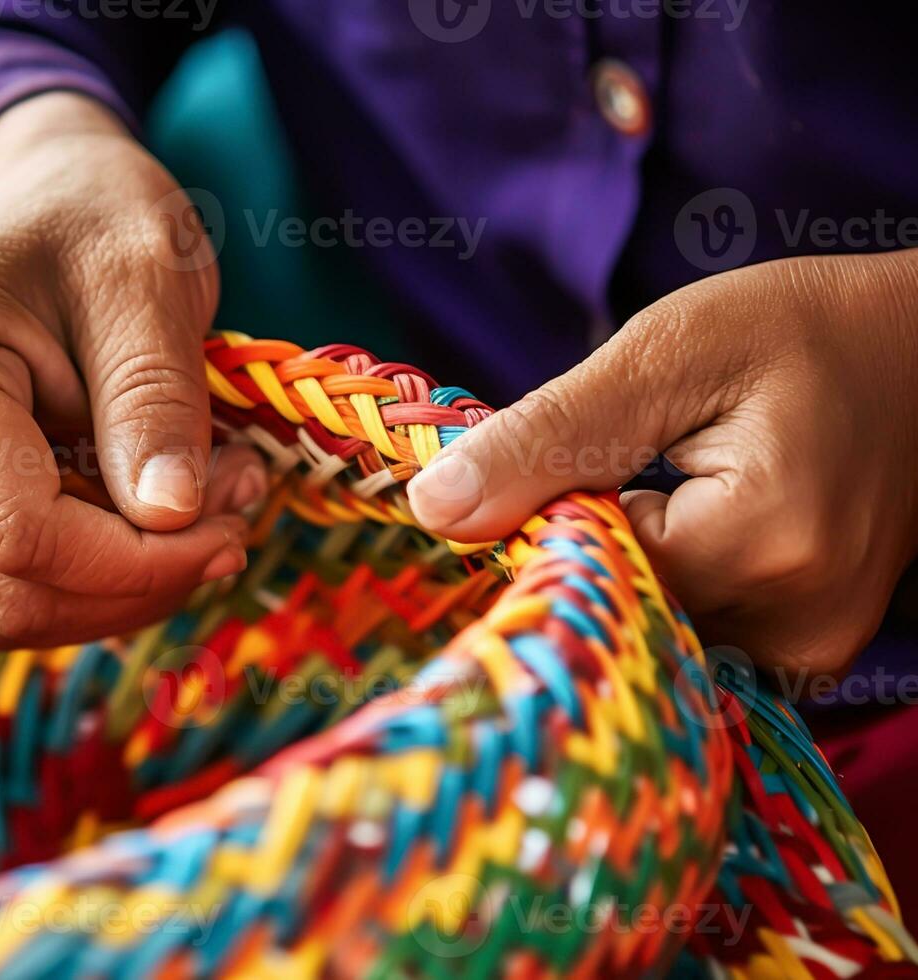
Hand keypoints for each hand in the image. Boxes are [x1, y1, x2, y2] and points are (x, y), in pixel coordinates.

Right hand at [0, 93, 263, 646]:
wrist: (30, 206)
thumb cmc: (90, 221)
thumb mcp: (148, 277)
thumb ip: (154, 398)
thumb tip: (172, 520)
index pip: (16, 530)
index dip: (141, 561)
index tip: (233, 522)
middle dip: (137, 578)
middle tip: (231, 517)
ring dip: (110, 589)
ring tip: (193, 512)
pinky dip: (72, 582)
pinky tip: (126, 521)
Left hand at [409, 251, 917, 678]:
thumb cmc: (802, 332)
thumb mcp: (667, 355)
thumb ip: (548, 437)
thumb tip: (433, 508)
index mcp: (764, 543)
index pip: (584, 575)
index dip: (547, 521)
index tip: (566, 464)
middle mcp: (798, 624)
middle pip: (620, 619)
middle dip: (586, 552)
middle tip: (621, 469)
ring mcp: (814, 651)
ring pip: (654, 638)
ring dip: (628, 576)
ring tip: (665, 492)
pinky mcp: (812, 653)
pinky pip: (699, 646)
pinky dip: (670, 597)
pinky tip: (686, 533)